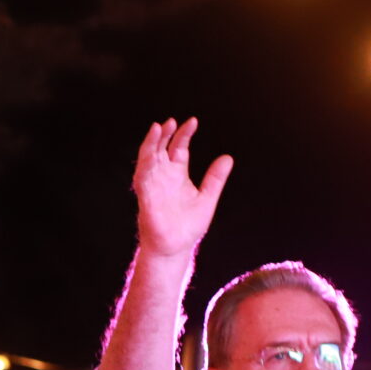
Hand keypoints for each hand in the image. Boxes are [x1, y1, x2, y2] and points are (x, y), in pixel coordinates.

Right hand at [131, 117, 230, 261]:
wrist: (176, 248)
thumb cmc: (188, 227)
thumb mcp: (207, 198)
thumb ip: (215, 179)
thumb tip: (227, 157)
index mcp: (177, 175)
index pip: (178, 149)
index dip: (184, 134)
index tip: (193, 122)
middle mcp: (163, 178)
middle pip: (161, 150)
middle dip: (164, 135)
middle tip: (171, 122)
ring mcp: (153, 187)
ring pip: (148, 160)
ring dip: (151, 145)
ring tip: (157, 128)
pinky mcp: (146, 199)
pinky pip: (142, 179)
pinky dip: (145, 166)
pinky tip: (150, 154)